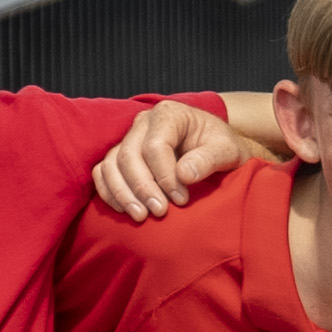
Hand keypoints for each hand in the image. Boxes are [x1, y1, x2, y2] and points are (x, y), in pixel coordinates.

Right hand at [92, 101, 265, 220]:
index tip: (180, 199)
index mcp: (170, 114)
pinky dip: (109, 192)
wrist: (215, 149)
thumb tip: (184, 174)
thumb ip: (210, 159)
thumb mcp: (228, 150)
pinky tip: (125, 210)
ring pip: (112, 164)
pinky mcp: (121, 156)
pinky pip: (103, 172)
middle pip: (129, 155)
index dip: (164, 175)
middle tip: (159, 213)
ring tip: (141, 216)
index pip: (156, 145)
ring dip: (123, 193)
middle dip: (143, 187)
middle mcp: (144, 122)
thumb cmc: (221, 147)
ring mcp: (129, 138)